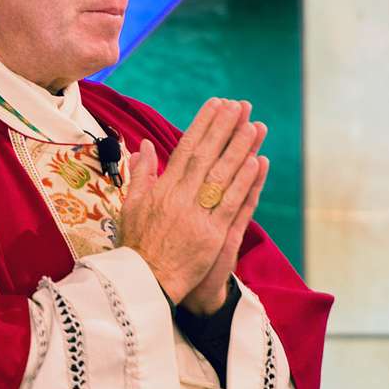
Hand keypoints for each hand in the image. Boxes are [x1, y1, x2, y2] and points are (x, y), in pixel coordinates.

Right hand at [120, 98, 264, 305]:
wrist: (145, 283)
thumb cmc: (137, 246)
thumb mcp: (130, 206)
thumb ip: (140, 174)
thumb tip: (144, 146)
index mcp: (161, 190)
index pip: (185, 149)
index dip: (202, 125)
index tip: (215, 105)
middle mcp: (180, 198)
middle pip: (206, 156)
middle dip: (223, 128)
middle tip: (239, 105)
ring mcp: (197, 216)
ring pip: (222, 176)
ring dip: (240, 149)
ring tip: (254, 126)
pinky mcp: (213, 236)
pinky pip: (232, 204)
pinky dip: (245, 183)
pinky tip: (257, 163)